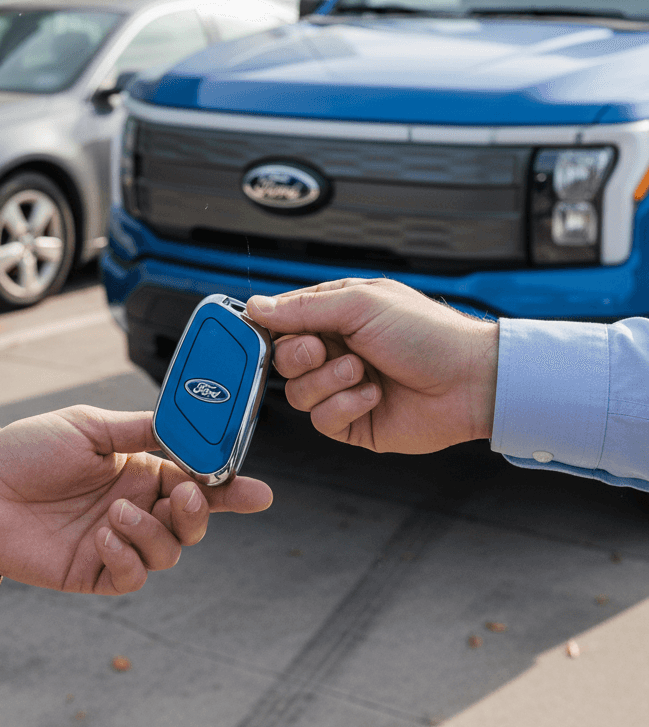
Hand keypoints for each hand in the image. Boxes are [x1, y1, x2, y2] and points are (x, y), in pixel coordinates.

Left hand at [0, 405, 271, 594]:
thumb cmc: (30, 449)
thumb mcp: (91, 426)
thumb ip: (142, 430)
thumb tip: (191, 426)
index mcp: (141, 470)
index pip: (197, 482)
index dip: (231, 490)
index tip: (259, 493)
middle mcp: (136, 507)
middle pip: (192, 523)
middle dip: (198, 513)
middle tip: (182, 496)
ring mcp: (116, 541)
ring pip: (168, 552)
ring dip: (153, 532)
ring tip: (116, 512)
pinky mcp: (94, 571)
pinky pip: (132, 576)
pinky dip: (128, 557)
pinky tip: (104, 534)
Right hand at [246, 278, 498, 453]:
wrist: (469, 381)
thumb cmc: (426, 333)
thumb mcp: (360, 304)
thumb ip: (303, 307)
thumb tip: (256, 306)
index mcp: (333, 316)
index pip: (280, 321)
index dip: (271, 329)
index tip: (271, 331)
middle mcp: (334, 351)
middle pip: (281, 360)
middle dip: (301, 356)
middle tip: (328, 349)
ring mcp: (341, 388)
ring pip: (296, 393)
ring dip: (329, 382)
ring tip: (363, 372)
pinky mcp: (352, 422)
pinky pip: (320, 420)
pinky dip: (344, 407)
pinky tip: (373, 395)